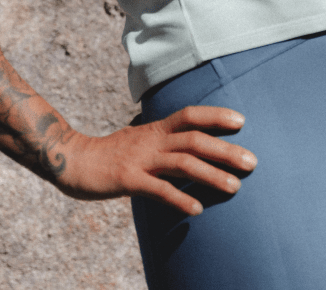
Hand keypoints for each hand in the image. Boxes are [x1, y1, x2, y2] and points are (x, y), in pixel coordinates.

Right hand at [55, 105, 255, 215]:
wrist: (73, 159)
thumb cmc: (110, 153)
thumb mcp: (139, 140)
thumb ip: (162, 141)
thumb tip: (186, 145)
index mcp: (155, 129)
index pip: (189, 115)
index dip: (215, 116)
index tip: (241, 120)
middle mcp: (151, 141)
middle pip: (193, 140)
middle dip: (224, 150)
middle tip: (252, 162)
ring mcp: (140, 159)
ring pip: (182, 163)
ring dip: (210, 175)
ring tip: (234, 187)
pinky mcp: (127, 179)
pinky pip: (157, 189)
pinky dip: (178, 199)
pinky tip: (196, 210)